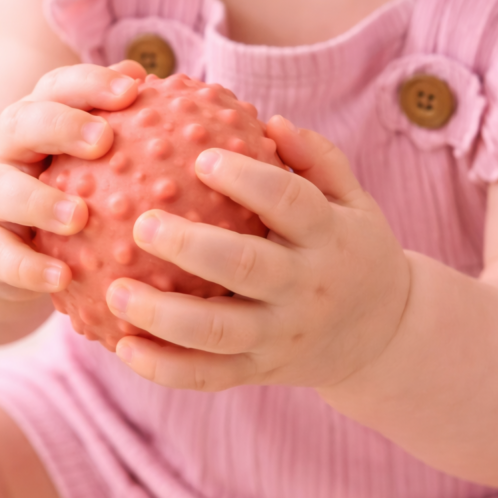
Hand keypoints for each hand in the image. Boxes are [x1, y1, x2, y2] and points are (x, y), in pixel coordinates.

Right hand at [0, 61, 142, 300]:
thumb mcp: (81, 156)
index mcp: (36, 117)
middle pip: (24, 123)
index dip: (92, 84)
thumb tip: (156, 84)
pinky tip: (62, 278)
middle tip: (103, 140)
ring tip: (78, 217)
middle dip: (62, 127)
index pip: (59, 88)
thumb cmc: (57, 187)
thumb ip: (115, 126)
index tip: (133, 89)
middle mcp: (5, 148)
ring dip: (40, 202)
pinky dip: (28, 267)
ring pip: (2, 190)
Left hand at [106, 117, 410, 391]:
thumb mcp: (353, 202)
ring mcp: (281, 336)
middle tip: (142, 223)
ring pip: (219, 332)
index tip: (202, 157)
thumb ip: (318, 160)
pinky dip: (164, 368)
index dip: (248, 180)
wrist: (383, 337)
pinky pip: (207, 375)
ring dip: (163, 316)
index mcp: (328, 238)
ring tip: (114, 292)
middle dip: (192, 246)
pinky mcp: (260, 371)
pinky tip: (122, 347)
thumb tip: (272, 122)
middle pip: (248, 268)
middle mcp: (305, 289)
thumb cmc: (353, 251)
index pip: (291, 203)